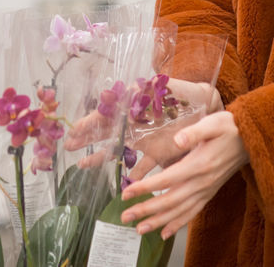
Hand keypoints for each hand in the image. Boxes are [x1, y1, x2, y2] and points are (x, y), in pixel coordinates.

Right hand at [65, 78, 223, 168]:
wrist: (205, 106)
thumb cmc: (182, 93)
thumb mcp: (164, 87)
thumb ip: (147, 90)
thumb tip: (130, 90)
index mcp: (133, 106)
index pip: (106, 114)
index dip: (90, 122)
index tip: (74, 129)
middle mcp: (135, 123)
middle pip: (106, 132)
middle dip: (87, 138)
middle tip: (68, 146)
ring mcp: (144, 139)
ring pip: (117, 150)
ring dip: (100, 156)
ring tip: (81, 164)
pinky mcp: (157, 153)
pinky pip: (141, 166)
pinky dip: (132, 177)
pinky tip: (120, 186)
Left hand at [118, 110, 247, 239]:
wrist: (251, 140)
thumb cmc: (229, 128)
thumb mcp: (213, 123)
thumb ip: (194, 132)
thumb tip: (177, 139)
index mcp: (199, 164)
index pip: (167, 179)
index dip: (146, 188)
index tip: (127, 192)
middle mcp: (202, 182)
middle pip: (170, 201)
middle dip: (146, 210)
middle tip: (125, 216)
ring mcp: (206, 190)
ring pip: (179, 211)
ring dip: (158, 222)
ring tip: (139, 229)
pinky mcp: (209, 193)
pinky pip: (192, 213)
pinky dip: (177, 224)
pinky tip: (164, 233)